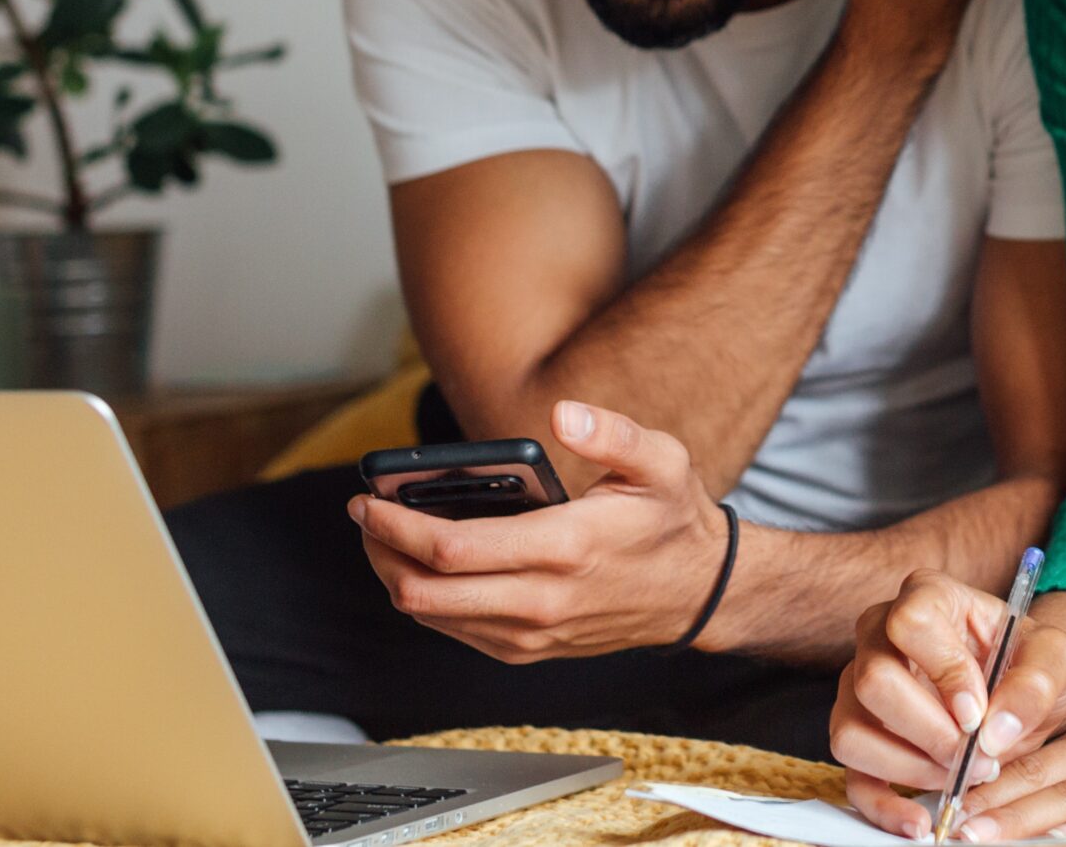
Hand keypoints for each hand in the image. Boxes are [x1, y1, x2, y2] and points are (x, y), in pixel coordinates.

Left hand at [350, 400, 729, 660]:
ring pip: (431, 616)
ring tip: (387, 535)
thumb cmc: (673, 520)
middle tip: (367, 514)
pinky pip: (455, 631)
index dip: (397, 524)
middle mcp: (541, 600)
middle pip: (423, 591)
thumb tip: (562, 416)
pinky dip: (427, 599)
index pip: (452, 549)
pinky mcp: (527, 649)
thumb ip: (612, 433)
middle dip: (380, 550)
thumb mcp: (662, 461)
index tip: (369, 498)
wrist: (698, 593)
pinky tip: (427, 564)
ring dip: (396, 575)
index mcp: (565, 547)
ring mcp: (531, 633)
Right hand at [831, 574, 1065, 838]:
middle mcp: (880, 635)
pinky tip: (921, 822)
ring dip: (909, 767)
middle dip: (929, 731)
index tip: (978, 712)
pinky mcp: (862, 735)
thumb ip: (1036, 683)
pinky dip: (882, 807)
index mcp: (928, 597)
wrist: (1023, 689)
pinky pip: (852, 776)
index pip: (911, 623)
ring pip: (851, 731)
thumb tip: (995, 730)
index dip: (943, 672)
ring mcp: (860, 687)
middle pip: (872, 680)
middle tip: (976, 754)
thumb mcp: (1056, 659)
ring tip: (960, 776)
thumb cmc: (1031, 661)